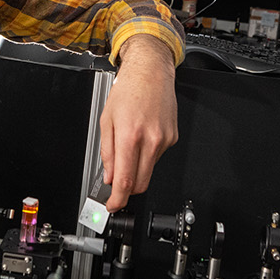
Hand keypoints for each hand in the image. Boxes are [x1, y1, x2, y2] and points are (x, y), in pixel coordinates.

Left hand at [99, 35, 178, 210]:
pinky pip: (156, 157)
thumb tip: (109, 176)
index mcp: (130, 136)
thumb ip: (106, 152)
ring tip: (128, 147)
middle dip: (127, 190)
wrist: (151, 72)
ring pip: (149, 170)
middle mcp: (150, 140)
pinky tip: (142, 137)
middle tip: (116, 189)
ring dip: (136, 169)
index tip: (112, 205)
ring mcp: (164, 141)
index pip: (125, 180)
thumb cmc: (128, 90)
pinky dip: (146, 155)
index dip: (118, 199)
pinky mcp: (173, 139)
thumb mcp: (106, 120)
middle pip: (141, 183)